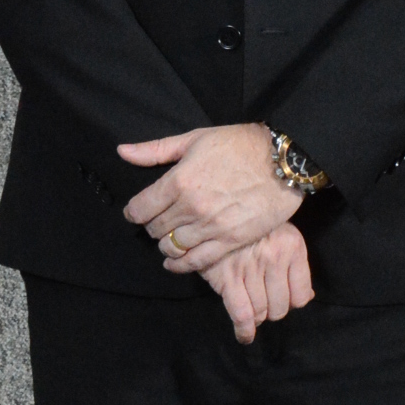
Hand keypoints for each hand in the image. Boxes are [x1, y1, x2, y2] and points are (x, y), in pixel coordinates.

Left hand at [120, 121, 297, 270]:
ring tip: (169, 238)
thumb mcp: (194, 138)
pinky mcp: (230, 241)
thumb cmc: (239, 144)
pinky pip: (196, 262)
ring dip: (166, 245)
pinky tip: (176, 263)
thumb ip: (155, 150)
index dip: (133, 212)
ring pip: (172, 247)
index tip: (136, 211)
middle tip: (158, 221)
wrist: (282, 160)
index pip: (140, 208)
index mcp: (178, 180)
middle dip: (152, 226)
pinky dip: (181, 265)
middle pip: (155, 229)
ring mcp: (211, 227)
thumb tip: (122, 152)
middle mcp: (191, 207)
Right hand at [202, 224, 314, 343]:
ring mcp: (251, 268)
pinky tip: (245, 336)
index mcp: (293, 246)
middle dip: (273, 310)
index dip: (292, 302)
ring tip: (251, 308)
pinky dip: (244, 330)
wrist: (218, 210)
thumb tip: (307, 298)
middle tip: (263, 300)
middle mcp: (274, 258)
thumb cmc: (254, 225)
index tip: (283, 300)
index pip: (301, 295)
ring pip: (261, 312)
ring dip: (257, 317)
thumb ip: (296, 266)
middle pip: (280, 307)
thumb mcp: (283, 235)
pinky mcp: (228, 277)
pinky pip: (242, 314)